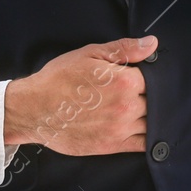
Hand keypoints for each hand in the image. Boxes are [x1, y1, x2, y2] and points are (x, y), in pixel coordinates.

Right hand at [3, 35, 155, 154]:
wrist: (34, 109)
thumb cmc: (59, 78)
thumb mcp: (90, 54)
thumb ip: (124, 49)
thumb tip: (152, 44)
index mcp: (124, 81)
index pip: (154, 79)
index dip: (149, 77)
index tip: (141, 77)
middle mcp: (126, 107)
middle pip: (155, 102)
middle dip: (150, 96)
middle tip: (138, 92)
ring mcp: (120, 129)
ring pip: (152, 123)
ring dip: (150, 116)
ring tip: (139, 109)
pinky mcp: (112, 146)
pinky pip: (143, 144)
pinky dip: (150, 138)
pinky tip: (145, 129)